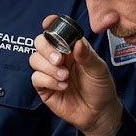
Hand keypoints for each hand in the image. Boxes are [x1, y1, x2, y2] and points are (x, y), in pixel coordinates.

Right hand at [29, 15, 122, 135]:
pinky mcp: (44, 88)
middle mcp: (58, 58)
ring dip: (48, 67)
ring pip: (34, 59)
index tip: (47, 23)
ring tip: (64, 77)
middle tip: (59, 59)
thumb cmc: (101, 88)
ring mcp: (49, 72)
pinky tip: (62, 86)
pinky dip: (48, 80)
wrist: (99, 113)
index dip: (50, 26)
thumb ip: (87, 55)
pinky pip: (36, 78)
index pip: (56, 32)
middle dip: (47, 49)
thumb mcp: (99, 69)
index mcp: (71, 49)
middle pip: (40, 43)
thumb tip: (77, 42)